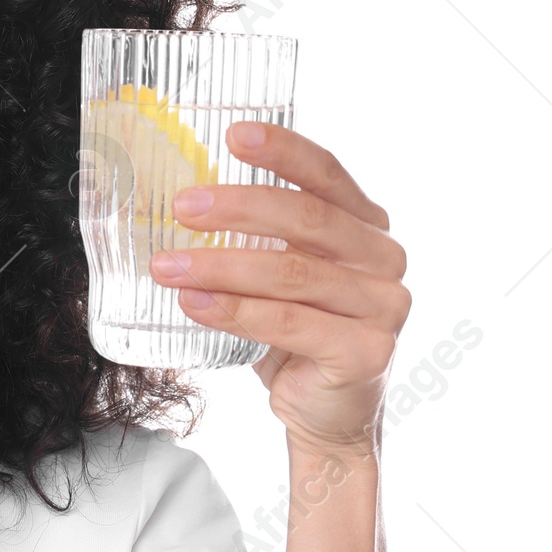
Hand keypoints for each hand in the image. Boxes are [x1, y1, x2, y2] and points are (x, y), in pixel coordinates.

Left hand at [149, 121, 409, 460]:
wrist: (327, 417)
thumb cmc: (297, 339)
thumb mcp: (282, 279)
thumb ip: (259, 241)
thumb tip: (181, 203)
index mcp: (367, 228)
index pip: (327, 176)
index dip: (283, 151)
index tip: (234, 134)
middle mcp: (384, 260)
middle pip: (308, 220)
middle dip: (238, 208)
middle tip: (181, 206)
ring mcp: (383, 307)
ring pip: (292, 274)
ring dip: (221, 265)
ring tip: (167, 265)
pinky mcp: (365, 351)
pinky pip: (290, 323)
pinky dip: (236, 311)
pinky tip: (194, 304)